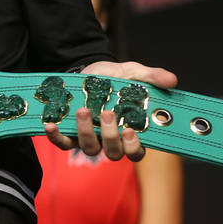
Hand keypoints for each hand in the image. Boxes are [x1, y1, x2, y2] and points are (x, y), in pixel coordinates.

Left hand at [44, 61, 177, 160]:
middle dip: (110, 136)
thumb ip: (151, 76)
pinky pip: (62, 143)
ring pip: (90, 148)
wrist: (87, 70)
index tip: (131, 131)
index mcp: (130, 130)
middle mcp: (110, 139)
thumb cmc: (113, 77)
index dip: (134, 147)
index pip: (136, 151)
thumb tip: (171, 80)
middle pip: (113, 152)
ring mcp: (89, 138)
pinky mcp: (70, 134)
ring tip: (84, 110)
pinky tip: (50, 124)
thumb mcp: (132, 73)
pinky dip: (56, 136)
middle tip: (108, 114)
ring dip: (86, 132)